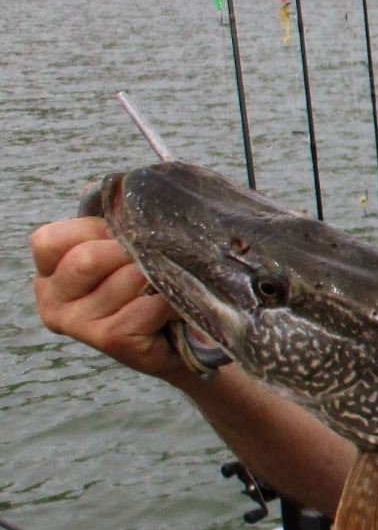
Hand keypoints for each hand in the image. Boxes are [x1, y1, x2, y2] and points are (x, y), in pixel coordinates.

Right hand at [29, 215, 185, 381]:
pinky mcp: (111, 340)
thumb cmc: (144, 286)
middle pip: (87, 259)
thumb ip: (111, 220)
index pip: (49, 240)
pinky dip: (170, 299)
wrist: (175, 338)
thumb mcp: (120, 249)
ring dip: (157, 275)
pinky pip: (148, 305)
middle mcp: (53, 300)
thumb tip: (110, 189)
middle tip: (155, 256)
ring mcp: (79, 324)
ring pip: (126, 279)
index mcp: (49, 273)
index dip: (94, 229)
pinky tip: (174, 305)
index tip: (122, 236)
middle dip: (130, 251)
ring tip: (167, 281)